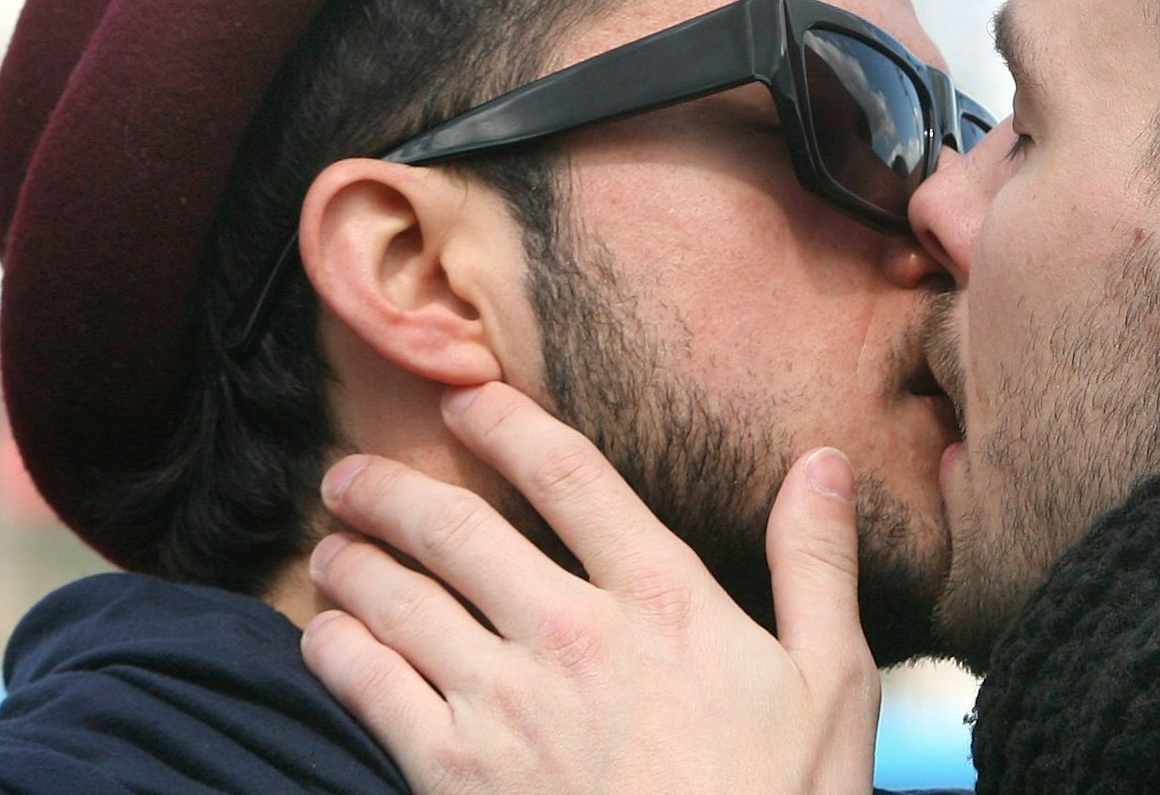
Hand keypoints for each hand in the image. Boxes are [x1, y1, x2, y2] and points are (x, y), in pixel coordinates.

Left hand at [298, 381, 879, 794]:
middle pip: (456, 529)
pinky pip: (372, 691)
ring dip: (353, 563)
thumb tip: (822, 463)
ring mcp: (506, 708)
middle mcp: (572, 635)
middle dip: (392, 491)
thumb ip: (817, 564)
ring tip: (332, 547)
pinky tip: (326, 636)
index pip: (569, 476)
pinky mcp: (457, 775)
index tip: (464, 401)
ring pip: (399, 602)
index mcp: (662, 598)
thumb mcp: (832, 681)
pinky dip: (337, 651)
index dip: (505, 423)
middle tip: (352, 476)